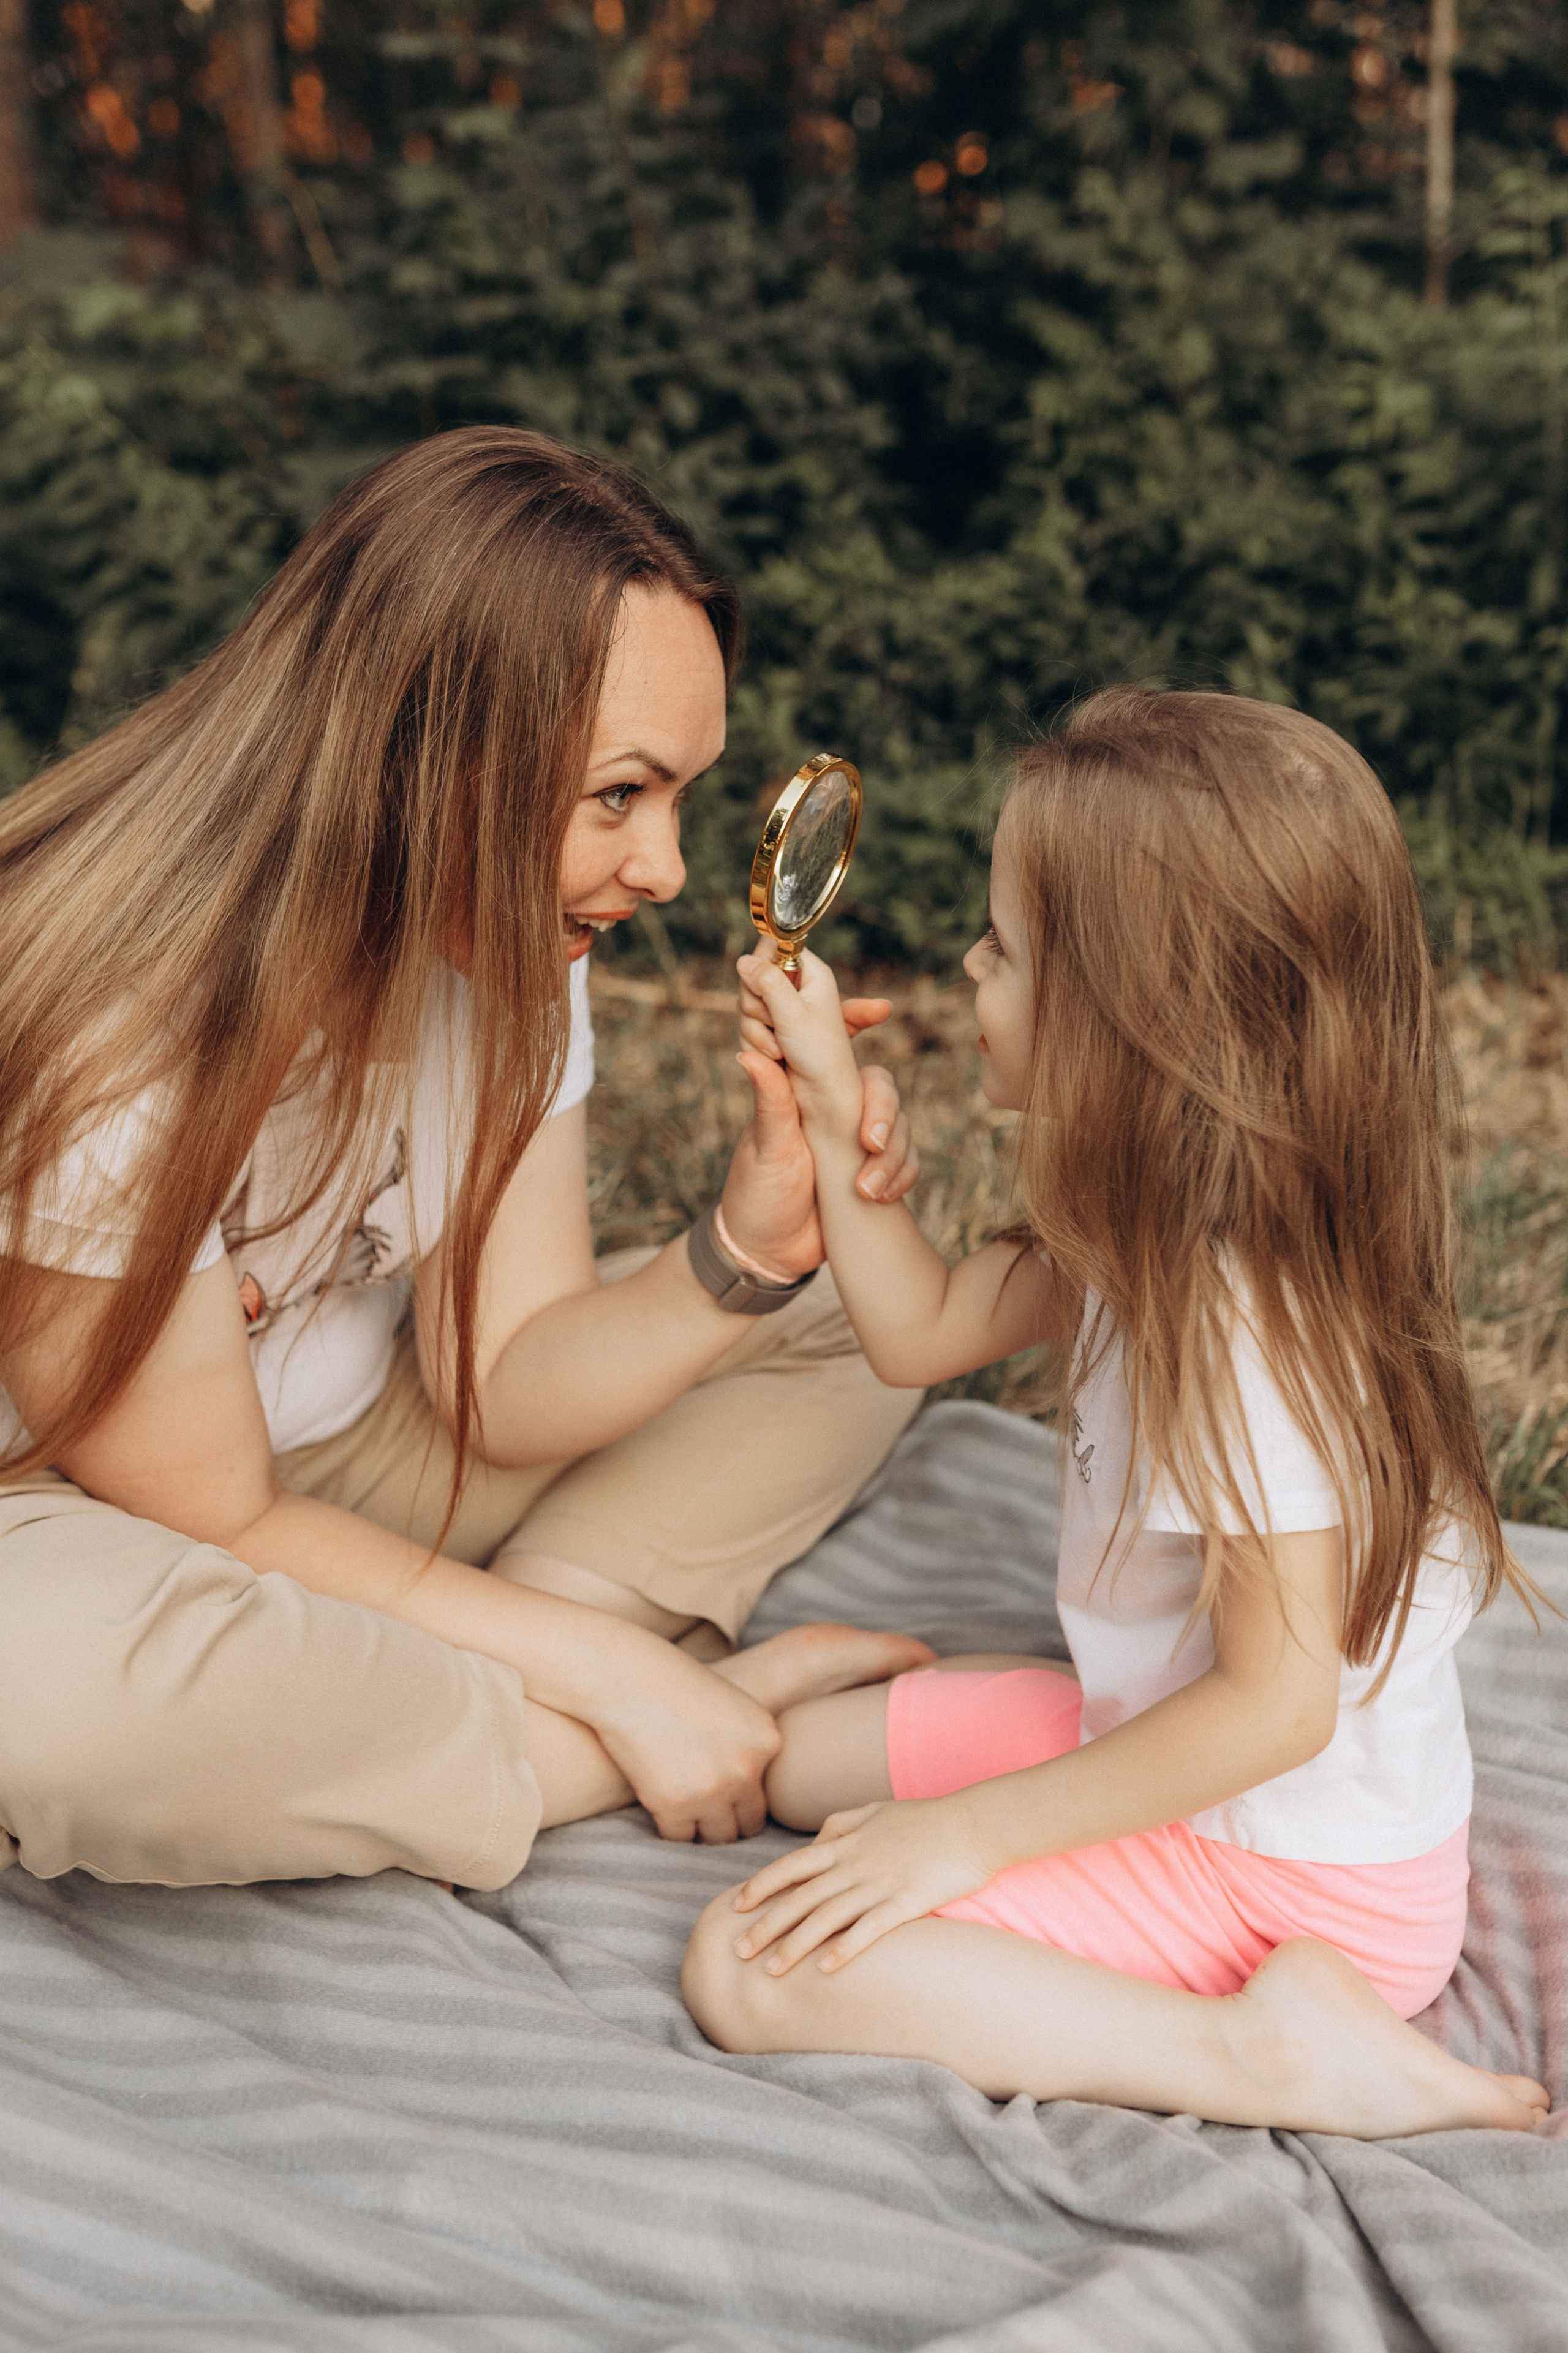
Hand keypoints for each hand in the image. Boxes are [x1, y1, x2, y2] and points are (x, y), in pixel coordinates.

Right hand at [591, 1640, 782, 1842]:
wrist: (626, 1677)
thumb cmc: (673, 1685)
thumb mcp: (730, 1707)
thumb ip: (747, 1747)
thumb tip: (747, 1793)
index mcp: (767, 1740)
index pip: (765, 1795)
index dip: (740, 1797)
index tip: (718, 1791)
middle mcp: (747, 1768)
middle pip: (747, 1823)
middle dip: (725, 1820)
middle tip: (700, 1808)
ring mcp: (714, 1790)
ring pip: (717, 1837)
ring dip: (700, 1829)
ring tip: (680, 1808)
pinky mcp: (676, 1805)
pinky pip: (680, 1838)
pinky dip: (669, 1826)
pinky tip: (658, 1803)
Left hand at [720, 952, 918, 1276]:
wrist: (767, 1255)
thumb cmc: (755, 1195)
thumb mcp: (765, 1148)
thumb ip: (769, 1102)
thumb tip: (748, 1054)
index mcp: (803, 1093)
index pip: (833, 1043)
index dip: (856, 1018)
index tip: (880, 1009)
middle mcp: (835, 1110)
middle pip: (880, 1084)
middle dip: (884, 1107)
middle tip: (870, 1140)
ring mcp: (856, 1141)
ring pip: (900, 1124)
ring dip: (893, 1155)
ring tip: (867, 1189)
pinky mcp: (874, 1171)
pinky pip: (906, 1161)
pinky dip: (901, 1176)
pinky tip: (879, 1197)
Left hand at [728, 1791, 996, 1973]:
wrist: (973, 1824)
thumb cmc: (925, 1819)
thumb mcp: (875, 1811)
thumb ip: (840, 1825)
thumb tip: (815, 1842)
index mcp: (846, 1842)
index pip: (791, 1866)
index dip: (761, 1887)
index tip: (736, 1906)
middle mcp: (855, 1863)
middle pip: (800, 1897)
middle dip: (766, 1925)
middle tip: (737, 1951)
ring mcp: (879, 1883)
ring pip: (826, 1918)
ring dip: (795, 1945)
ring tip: (769, 1970)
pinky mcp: (906, 1902)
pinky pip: (869, 1929)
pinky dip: (845, 1949)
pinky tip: (824, 1970)